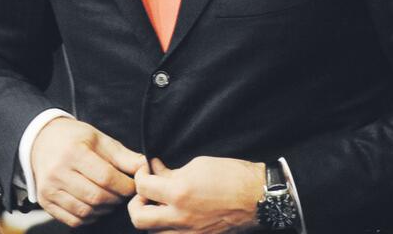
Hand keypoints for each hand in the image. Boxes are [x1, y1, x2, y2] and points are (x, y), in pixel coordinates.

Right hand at [31, 117, 144, 226]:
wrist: (43, 140)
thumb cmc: (75, 138)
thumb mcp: (100, 138)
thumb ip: (122, 155)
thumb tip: (144, 167)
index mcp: (74, 152)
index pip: (106, 177)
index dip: (125, 185)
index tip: (134, 184)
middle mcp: (58, 173)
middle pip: (96, 197)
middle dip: (117, 199)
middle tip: (125, 193)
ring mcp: (49, 190)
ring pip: (85, 211)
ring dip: (105, 209)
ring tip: (112, 198)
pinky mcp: (45, 203)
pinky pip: (72, 220)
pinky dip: (90, 217)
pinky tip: (97, 206)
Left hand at [128, 156, 264, 232]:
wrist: (257, 196)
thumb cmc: (231, 175)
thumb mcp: (198, 165)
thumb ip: (172, 172)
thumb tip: (156, 172)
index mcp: (179, 192)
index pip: (143, 187)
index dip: (140, 174)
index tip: (146, 169)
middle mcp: (180, 217)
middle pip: (138, 218)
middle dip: (136, 203)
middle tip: (145, 192)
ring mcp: (188, 233)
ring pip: (152, 233)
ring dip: (150, 218)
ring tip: (160, 204)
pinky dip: (167, 228)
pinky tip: (175, 215)